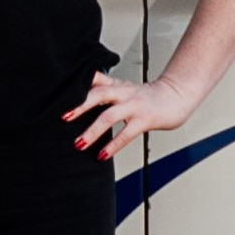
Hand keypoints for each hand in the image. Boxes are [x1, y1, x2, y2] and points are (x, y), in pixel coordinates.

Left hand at [65, 72, 197, 160]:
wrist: (176, 96)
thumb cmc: (146, 96)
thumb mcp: (123, 88)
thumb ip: (103, 89)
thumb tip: (78, 96)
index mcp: (116, 84)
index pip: (93, 79)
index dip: (77, 84)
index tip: (59, 94)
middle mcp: (123, 92)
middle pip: (98, 94)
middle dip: (79, 106)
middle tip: (64, 118)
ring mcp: (134, 106)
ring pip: (109, 116)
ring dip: (92, 131)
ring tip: (79, 144)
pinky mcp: (145, 120)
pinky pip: (126, 134)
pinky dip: (112, 145)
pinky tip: (101, 155)